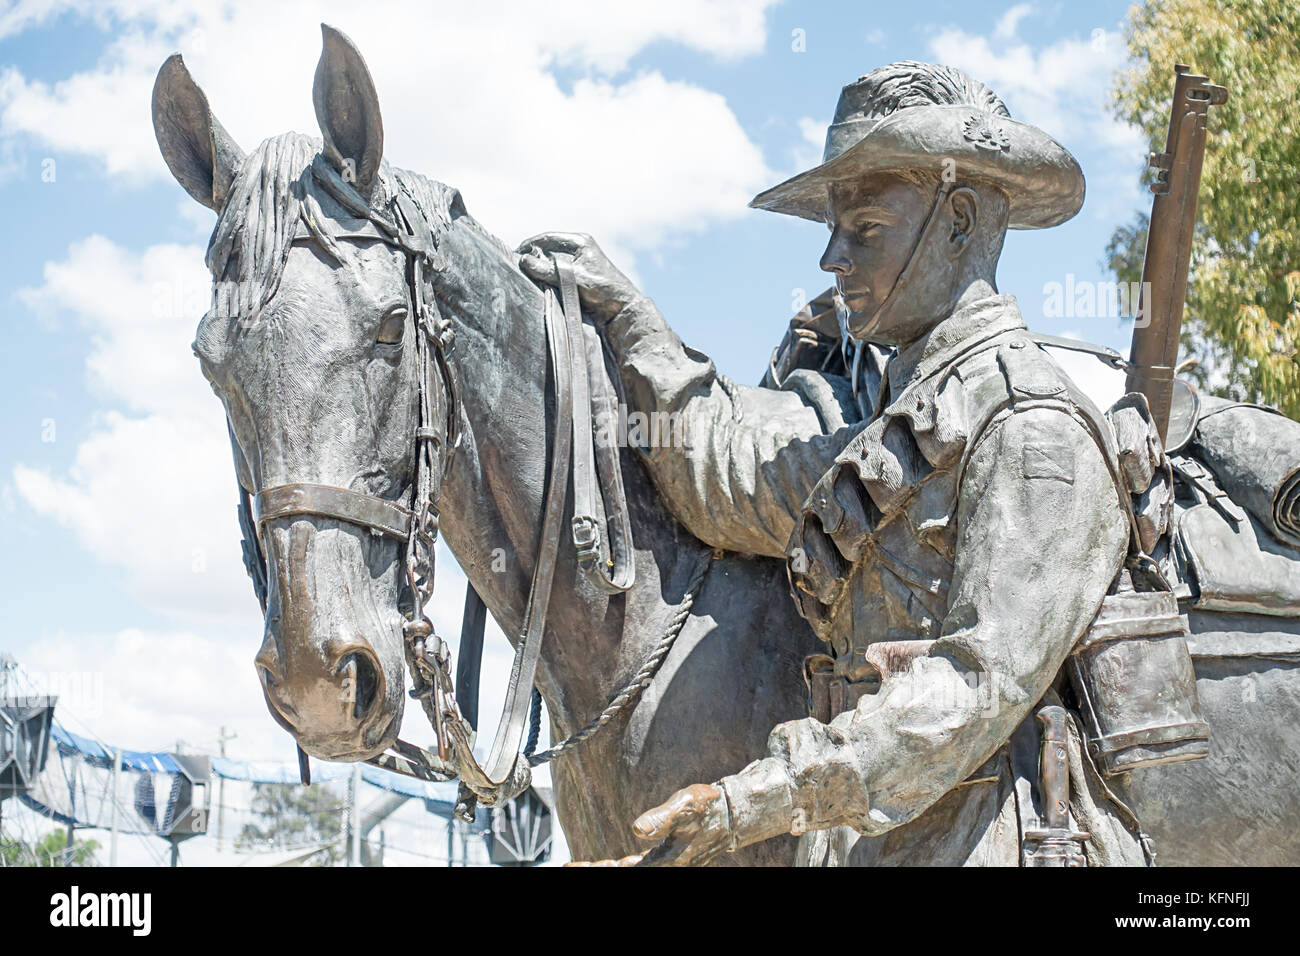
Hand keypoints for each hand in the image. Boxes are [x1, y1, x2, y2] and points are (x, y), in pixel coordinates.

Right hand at [516, 231, 640, 322]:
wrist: (622, 309)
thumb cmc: (603, 290)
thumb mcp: (573, 278)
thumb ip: (548, 270)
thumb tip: (523, 260)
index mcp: (580, 241)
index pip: (547, 238)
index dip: (529, 245)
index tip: (515, 255)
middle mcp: (579, 248)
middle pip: (549, 248)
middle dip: (533, 256)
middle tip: (517, 267)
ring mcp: (579, 261)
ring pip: (552, 261)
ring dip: (540, 267)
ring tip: (525, 276)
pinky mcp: (579, 274)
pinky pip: (557, 272)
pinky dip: (547, 276)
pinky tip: (539, 283)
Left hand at [564, 783, 731, 866]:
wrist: (734, 812)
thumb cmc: (710, 806)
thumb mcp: (685, 806)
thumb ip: (661, 818)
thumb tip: (636, 829)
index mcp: (666, 860)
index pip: (625, 872)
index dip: (597, 870)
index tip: (570, 865)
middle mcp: (665, 866)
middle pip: (627, 873)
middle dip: (598, 870)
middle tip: (569, 865)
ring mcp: (667, 863)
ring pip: (632, 870)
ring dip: (609, 868)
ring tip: (582, 865)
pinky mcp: (670, 857)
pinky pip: (641, 866)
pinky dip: (625, 866)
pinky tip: (616, 864)